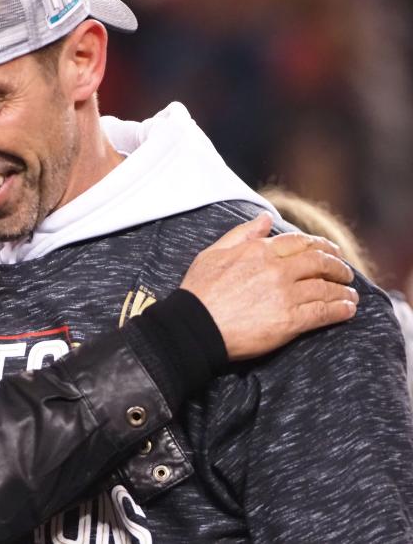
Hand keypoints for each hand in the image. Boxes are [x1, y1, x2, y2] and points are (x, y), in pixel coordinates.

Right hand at [181, 212, 357, 360]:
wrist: (195, 326)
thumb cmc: (199, 291)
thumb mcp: (213, 253)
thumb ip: (242, 234)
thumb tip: (265, 218)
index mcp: (259, 251)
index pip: (300, 242)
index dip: (320, 245)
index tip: (330, 251)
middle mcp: (277, 270)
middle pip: (320, 262)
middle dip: (337, 266)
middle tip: (345, 273)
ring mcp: (286, 295)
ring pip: (326, 287)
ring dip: (343, 289)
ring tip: (350, 294)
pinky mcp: (290, 321)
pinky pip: (324, 311)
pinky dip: (340, 309)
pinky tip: (347, 309)